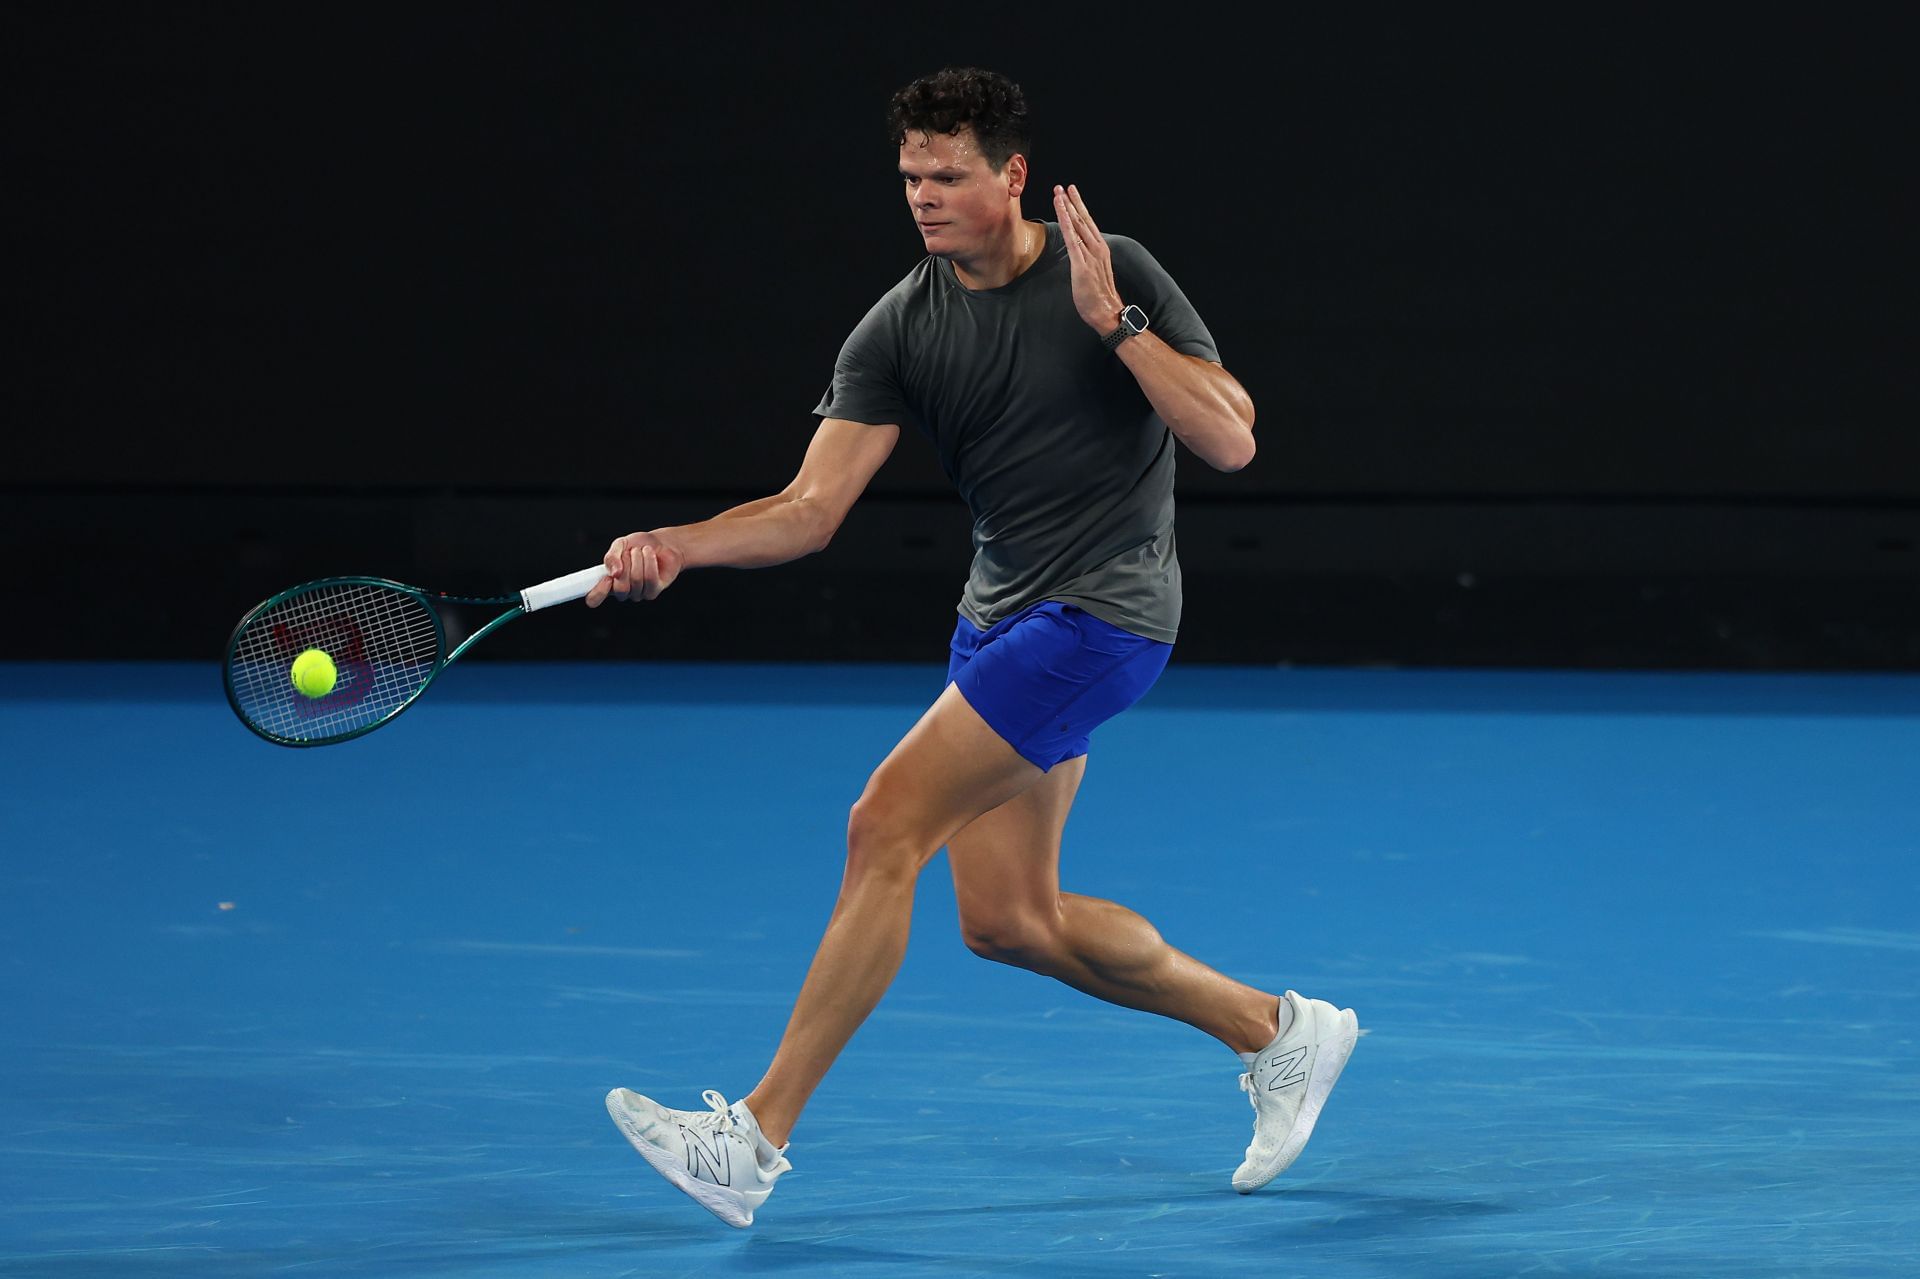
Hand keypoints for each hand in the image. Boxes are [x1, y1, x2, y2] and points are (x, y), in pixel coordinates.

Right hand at [584, 531, 683, 606]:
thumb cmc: (638, 545)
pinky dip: (649, 561)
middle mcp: (622, 592)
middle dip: (626, 564)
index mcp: (608, 582)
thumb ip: (612, 557)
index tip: (607, 578)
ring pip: (636, 580)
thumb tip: (614, 573)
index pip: (594, 599)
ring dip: (638, 559)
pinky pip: (650, 578)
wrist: (661, 542)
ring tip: (641, 551)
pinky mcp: (654, 591)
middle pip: (620, 589)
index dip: (598, 593)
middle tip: (630, 553)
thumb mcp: (620, 545)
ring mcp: (638, 594)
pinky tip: (650, 553)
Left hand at [1053, 183, 1125, 334]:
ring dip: (1067, 208)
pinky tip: (1062, 213)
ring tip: (1058, 193)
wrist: (1107, 313)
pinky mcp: (1082, 265)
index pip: (1088, 224)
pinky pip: (1073, 240)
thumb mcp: (1094, 274)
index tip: (1071, 194)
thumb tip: (1078, 255)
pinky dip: (1067, 224)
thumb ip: (1087, 261)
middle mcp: (1097, 248)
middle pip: (1083, 220)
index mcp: (1100, 250)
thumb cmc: (1099, 298)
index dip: (1079, 208)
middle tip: (1063, 187)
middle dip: (1072, 202)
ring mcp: (1090, 255)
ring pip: (1077, 226)